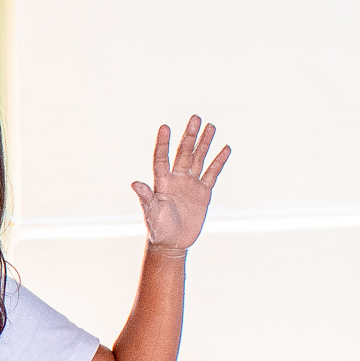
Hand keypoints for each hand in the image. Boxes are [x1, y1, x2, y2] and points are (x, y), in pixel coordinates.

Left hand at [132, 116, 230, 252]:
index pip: (161, 158)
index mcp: (162, 182)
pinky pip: (212, 173)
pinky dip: (218, 161)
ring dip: (204, 143)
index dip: (163, 143)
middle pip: (184, 153)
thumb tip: (134, 183)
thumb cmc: (158, 228)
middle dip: (190, 136)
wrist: (172, 243)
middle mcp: (176, 179)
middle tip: (195, 118)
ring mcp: (190, 184)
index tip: (164, 127)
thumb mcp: (151, 212)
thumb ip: (146, 197)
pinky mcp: (203, 192)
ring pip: (198, 159)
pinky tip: (225, 148)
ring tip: (210, 126)